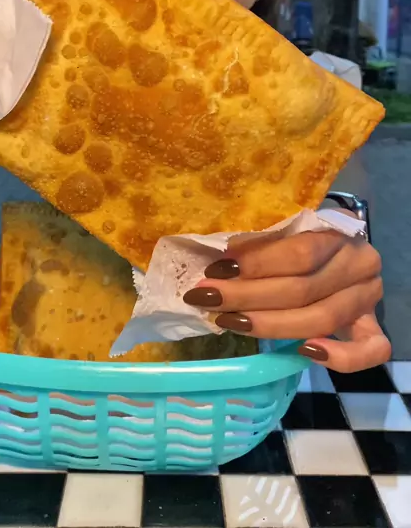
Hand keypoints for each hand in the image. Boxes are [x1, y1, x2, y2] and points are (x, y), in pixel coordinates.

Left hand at [183, 228, 390, 372]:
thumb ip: (262, 239)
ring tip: (229, 321)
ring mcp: (370, 298)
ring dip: (270, 324)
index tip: (216, 269)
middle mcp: (361, 263)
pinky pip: (369, 351)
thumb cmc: (299, 235)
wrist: (337, 246)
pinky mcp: (375, 328)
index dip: (257, 263)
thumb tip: (218, 259)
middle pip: (303, 289)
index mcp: (341, 230)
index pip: (300, 252)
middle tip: (208, 298)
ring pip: (321, 319)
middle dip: (248, 296)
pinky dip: (339, 357)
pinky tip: (303, 352)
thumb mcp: (284, 227)